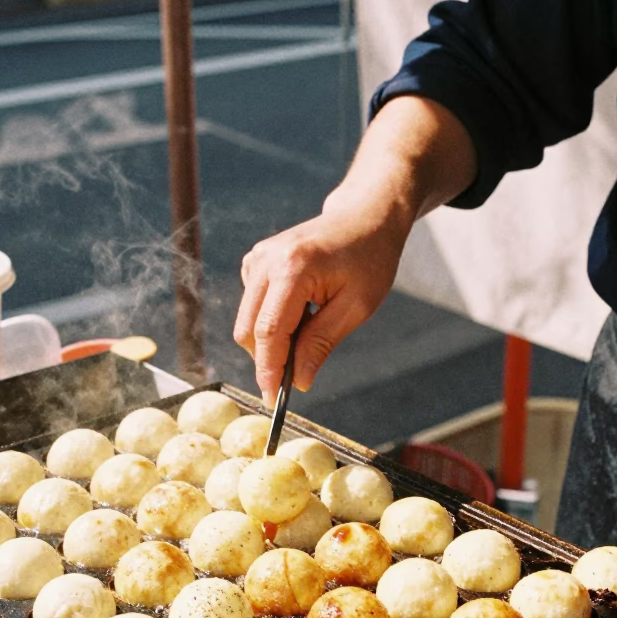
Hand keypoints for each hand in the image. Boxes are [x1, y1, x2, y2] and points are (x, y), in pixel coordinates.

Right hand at [234, 206, 405, 405]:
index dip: (268, 370)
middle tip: (298, 375)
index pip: (269, 332)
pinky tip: (302, 311)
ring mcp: (256, 258)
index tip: (273, 400)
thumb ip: (321, 344)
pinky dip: (271, 321)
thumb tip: (298, 381)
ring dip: (272, 340)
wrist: (365, 217)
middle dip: (267, 360)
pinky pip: (252, 306)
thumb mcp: (356, 307)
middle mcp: (266, 260)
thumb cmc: (369, 258)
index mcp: (293, 269)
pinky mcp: (255, 261)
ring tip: (312, 327)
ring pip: (247, 321)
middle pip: (248, 330)